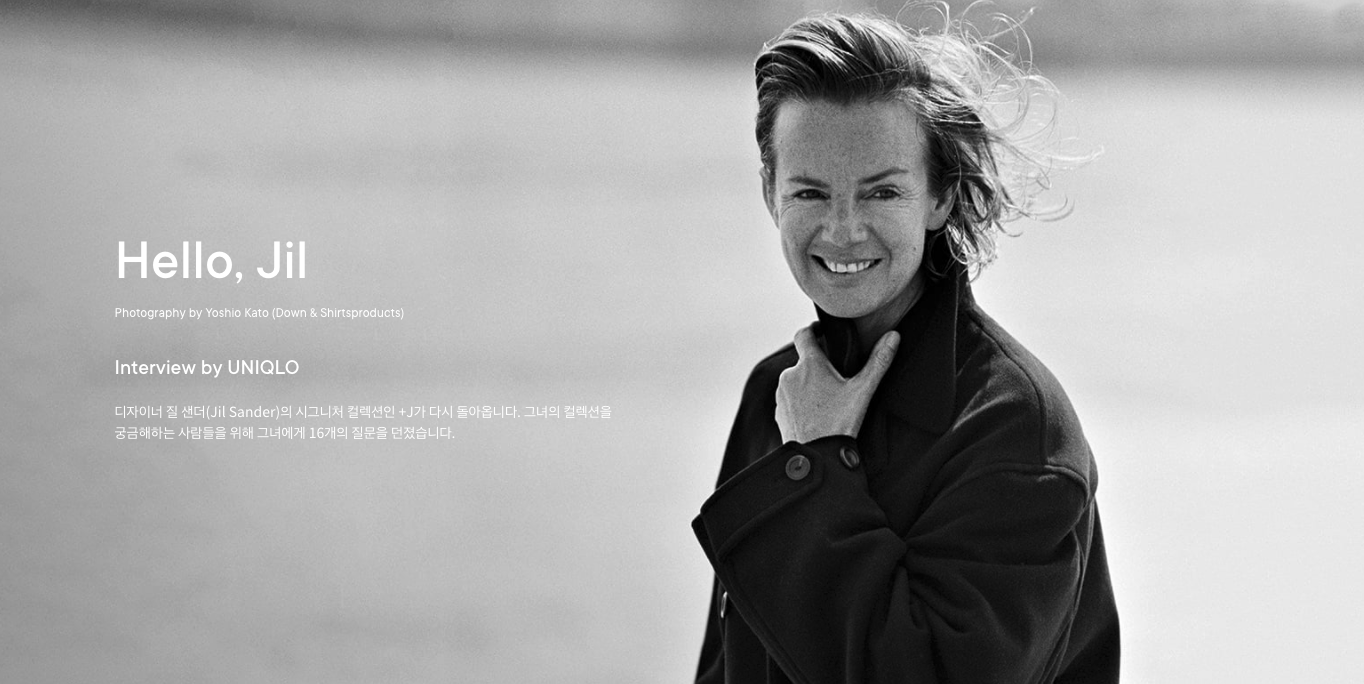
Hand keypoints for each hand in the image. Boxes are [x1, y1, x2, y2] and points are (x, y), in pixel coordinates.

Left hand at [775, 326, 899, 443]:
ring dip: (808, 384)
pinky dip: (800, 401)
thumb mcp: (863, 391)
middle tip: (836, 378)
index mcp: (809, 365)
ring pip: (796, 380)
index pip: (803, 335)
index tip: (820, 330)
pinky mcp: (779, 411)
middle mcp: (790, 375)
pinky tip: (816, 412)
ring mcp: (781, 394)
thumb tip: (893, 335)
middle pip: (803, 361)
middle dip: (817, 366)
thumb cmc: (839, 423)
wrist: (817, 456)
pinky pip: (790, 398)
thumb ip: (878, 361)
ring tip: (827, 399)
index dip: (812, 329)